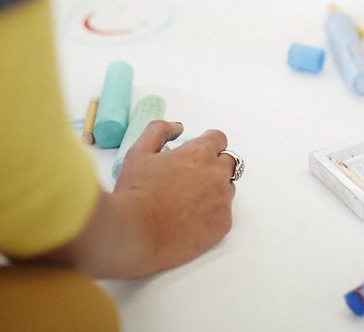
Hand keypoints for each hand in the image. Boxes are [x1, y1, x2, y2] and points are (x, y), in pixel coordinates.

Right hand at [48, 121, 236, 277]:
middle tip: (192, 180)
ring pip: (227, 189)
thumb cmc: (135, 193)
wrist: (135, 235)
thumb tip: (177, 127)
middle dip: (213, 166)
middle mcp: (217, 174)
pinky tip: (190, 221)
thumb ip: (159, 131)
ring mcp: (223, 200)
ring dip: (214, 191)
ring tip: (187, 203)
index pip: (219, 139)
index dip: (207, 145)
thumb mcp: (139, 152)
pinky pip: (224, 214)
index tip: (198, 154)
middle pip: (228, 163)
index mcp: (200, 153)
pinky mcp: (223, 224)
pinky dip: (212, 215)